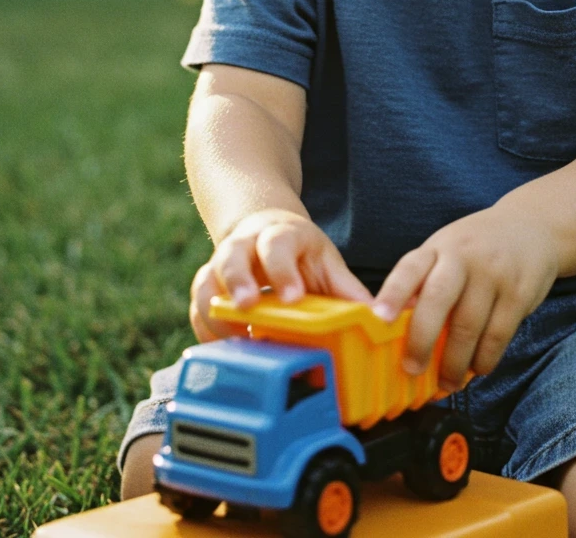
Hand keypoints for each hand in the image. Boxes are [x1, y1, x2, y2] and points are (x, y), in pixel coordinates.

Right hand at [190, 208, 373, 341]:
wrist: (264, 228)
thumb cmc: (300, 252)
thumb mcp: (326, 260)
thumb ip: (346, 288)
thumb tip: (378, 319)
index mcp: (281, 235)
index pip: (278, 245)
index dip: (283, 271)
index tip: (293, 298)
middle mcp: (246, 244)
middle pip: (233, 255)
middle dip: (238, 281)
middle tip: (248, 307)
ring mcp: (222, 262)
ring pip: (207, 278)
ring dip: (213, 309)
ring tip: (229, 338)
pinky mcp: (207, 283)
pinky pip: (197, 303)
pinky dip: (204, 326)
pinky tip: (219, 346)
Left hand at [370, 204, 559, 393]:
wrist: (531, 226)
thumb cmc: (476, 248)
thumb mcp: (446, 251)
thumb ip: (425, 283)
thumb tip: (396, 330)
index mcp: (437, 248)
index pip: (409, 268)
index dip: (392, 293)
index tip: (378, 319)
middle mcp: (463, 257)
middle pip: (437, 300)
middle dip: (421, 340)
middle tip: (412, 369)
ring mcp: (493, 274)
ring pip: (468, 326)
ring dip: (455, 362)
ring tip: (447, 383)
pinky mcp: (519, 293)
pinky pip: (498, 335)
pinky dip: (484, 359)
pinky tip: (476, 369)